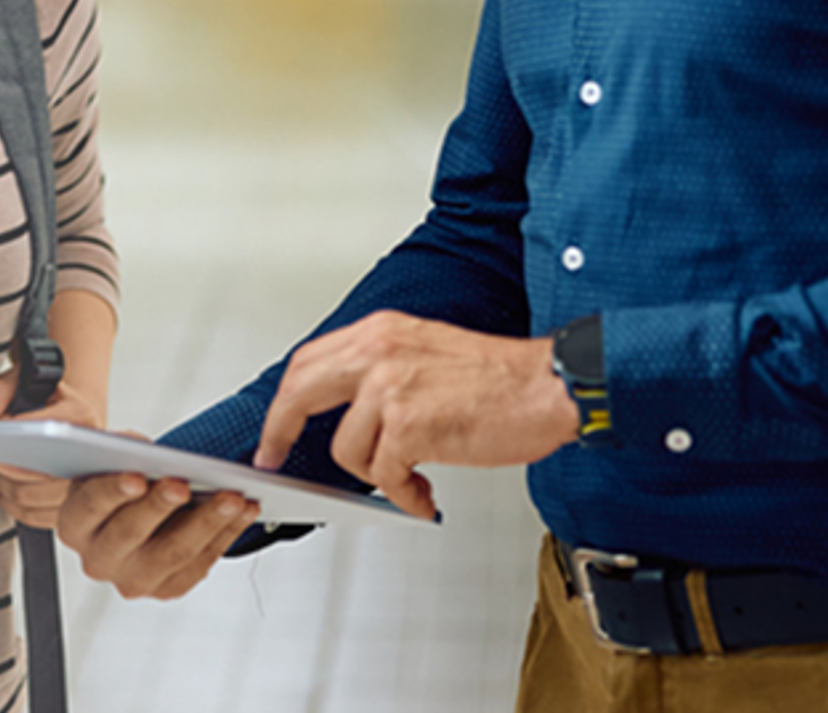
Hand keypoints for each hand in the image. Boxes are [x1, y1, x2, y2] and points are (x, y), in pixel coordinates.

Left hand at [0, 364, 108, 529]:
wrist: (70, 413)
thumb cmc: (45, 396)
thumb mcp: (23, 377)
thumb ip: (1, 390)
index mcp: (81, 416)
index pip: (50, 432)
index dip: (19, 439)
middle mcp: (90, 451)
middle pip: (44, 476)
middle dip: (9, 469)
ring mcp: (85, 482)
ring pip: (37, 498)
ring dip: (9, 488)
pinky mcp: (73, 505)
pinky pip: (39, 517)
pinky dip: (16, 507)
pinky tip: (6, 490)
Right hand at [54, 471, 259, 598]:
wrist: (130, 513)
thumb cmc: (118, 480)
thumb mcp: (108, 460)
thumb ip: (120, 453)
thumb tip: (149, 453)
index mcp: (75, 525)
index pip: (91, 507)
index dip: (112, 491)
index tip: (136, 477)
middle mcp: (98, 560)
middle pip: (131, 534)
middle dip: (160, 507)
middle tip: (184, 484)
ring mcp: (133, 580)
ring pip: (173, 554)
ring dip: (207, 522)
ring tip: (233, 497)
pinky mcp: (166, 589)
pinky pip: (199, 564)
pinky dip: (225, 535)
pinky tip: (243, 512)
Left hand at [251, 310, 577, 520]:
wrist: (551, 386)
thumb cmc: (501, 379)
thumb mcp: (426, 353)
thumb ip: (382, 374)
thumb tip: (349, 413)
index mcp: (380, 333)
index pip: (308, 362)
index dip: (285, 400)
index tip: (276, 426)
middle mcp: (379, 353)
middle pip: (299, 393)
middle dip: (280, 432)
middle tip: (276, 458)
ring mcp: (390, 388)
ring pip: (346, 450)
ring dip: (376, 476)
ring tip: (410, 480)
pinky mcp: (409, 426)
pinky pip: (383, 477)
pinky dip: (404, 495)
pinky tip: (424, 494)